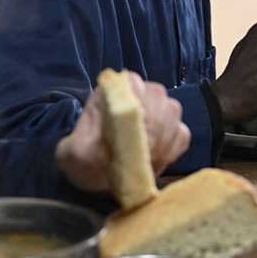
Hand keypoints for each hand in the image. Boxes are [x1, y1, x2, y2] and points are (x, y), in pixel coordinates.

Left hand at [54, 72, 189, 192]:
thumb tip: (108, 150)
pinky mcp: (169, 132)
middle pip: (158, 97)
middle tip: (142, 150)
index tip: (135, 128)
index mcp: (111, 93)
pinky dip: (172, 149)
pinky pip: (181, 133)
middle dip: (153, 127)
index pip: (132, 82)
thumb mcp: (75, 156)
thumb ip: (87, 150)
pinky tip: (155, 161)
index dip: (138, 102)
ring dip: (163, 138)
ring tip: (146, 157)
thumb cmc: (82, 159)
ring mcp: (155, 112)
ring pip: (173, 112)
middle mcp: (136, 97)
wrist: (93, 175)